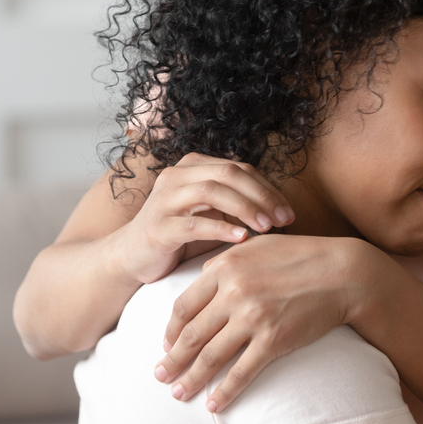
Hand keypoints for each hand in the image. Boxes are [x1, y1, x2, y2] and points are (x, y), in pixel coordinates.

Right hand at [111, 153, 293, 284]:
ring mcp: (164, 199)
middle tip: (283, 219)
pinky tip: (241, 237)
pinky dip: (220, 228)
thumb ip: (238, 204)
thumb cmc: (181, 234)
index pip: (239, 169)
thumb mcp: (213, 213)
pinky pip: (192, 224)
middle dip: (261, 195)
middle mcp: (177, 175)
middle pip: (228, 174)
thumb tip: (281, 210)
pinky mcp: (157, 226)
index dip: (268, 188)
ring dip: (244, 208)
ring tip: (266, 227)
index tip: (288, 212)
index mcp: (193, 166)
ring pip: (210, 191)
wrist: (133, 256)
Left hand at [154, 233, 367, 409]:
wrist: (343, 274)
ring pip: (210, 357)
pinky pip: (241, 373)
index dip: (170, 331)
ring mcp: (253, 317)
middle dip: (171, 360)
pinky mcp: (273, 340)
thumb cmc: (302, 256)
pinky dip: (224, 392)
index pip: (184, 305)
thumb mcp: (258, 247)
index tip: (166, 345)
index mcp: (225, 267)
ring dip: (190, 380)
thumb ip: (225, 261)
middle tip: (160, 377)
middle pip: (191, 335)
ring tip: (178, 395)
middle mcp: (234, 292)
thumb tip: (201, 279)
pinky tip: (213, 405)